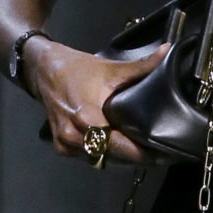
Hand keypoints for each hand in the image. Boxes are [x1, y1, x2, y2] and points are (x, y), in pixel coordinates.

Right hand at [27, 39, 158, 168]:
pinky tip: (120, 151)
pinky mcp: (62, 148)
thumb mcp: (111, 69)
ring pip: (100, 160)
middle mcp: (73, 133)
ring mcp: (65, 143)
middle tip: (157, 154)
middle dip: (134, 157)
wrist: (45, 71)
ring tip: (143, 154)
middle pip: (111, 155)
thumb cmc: (78, 70)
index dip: (138, 152)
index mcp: (85, 115)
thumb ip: (142, 66)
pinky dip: (104, 155)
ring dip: (120, 159)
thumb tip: (167, 52)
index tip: (159, 152)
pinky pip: (89, 158)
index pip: (116, 144)